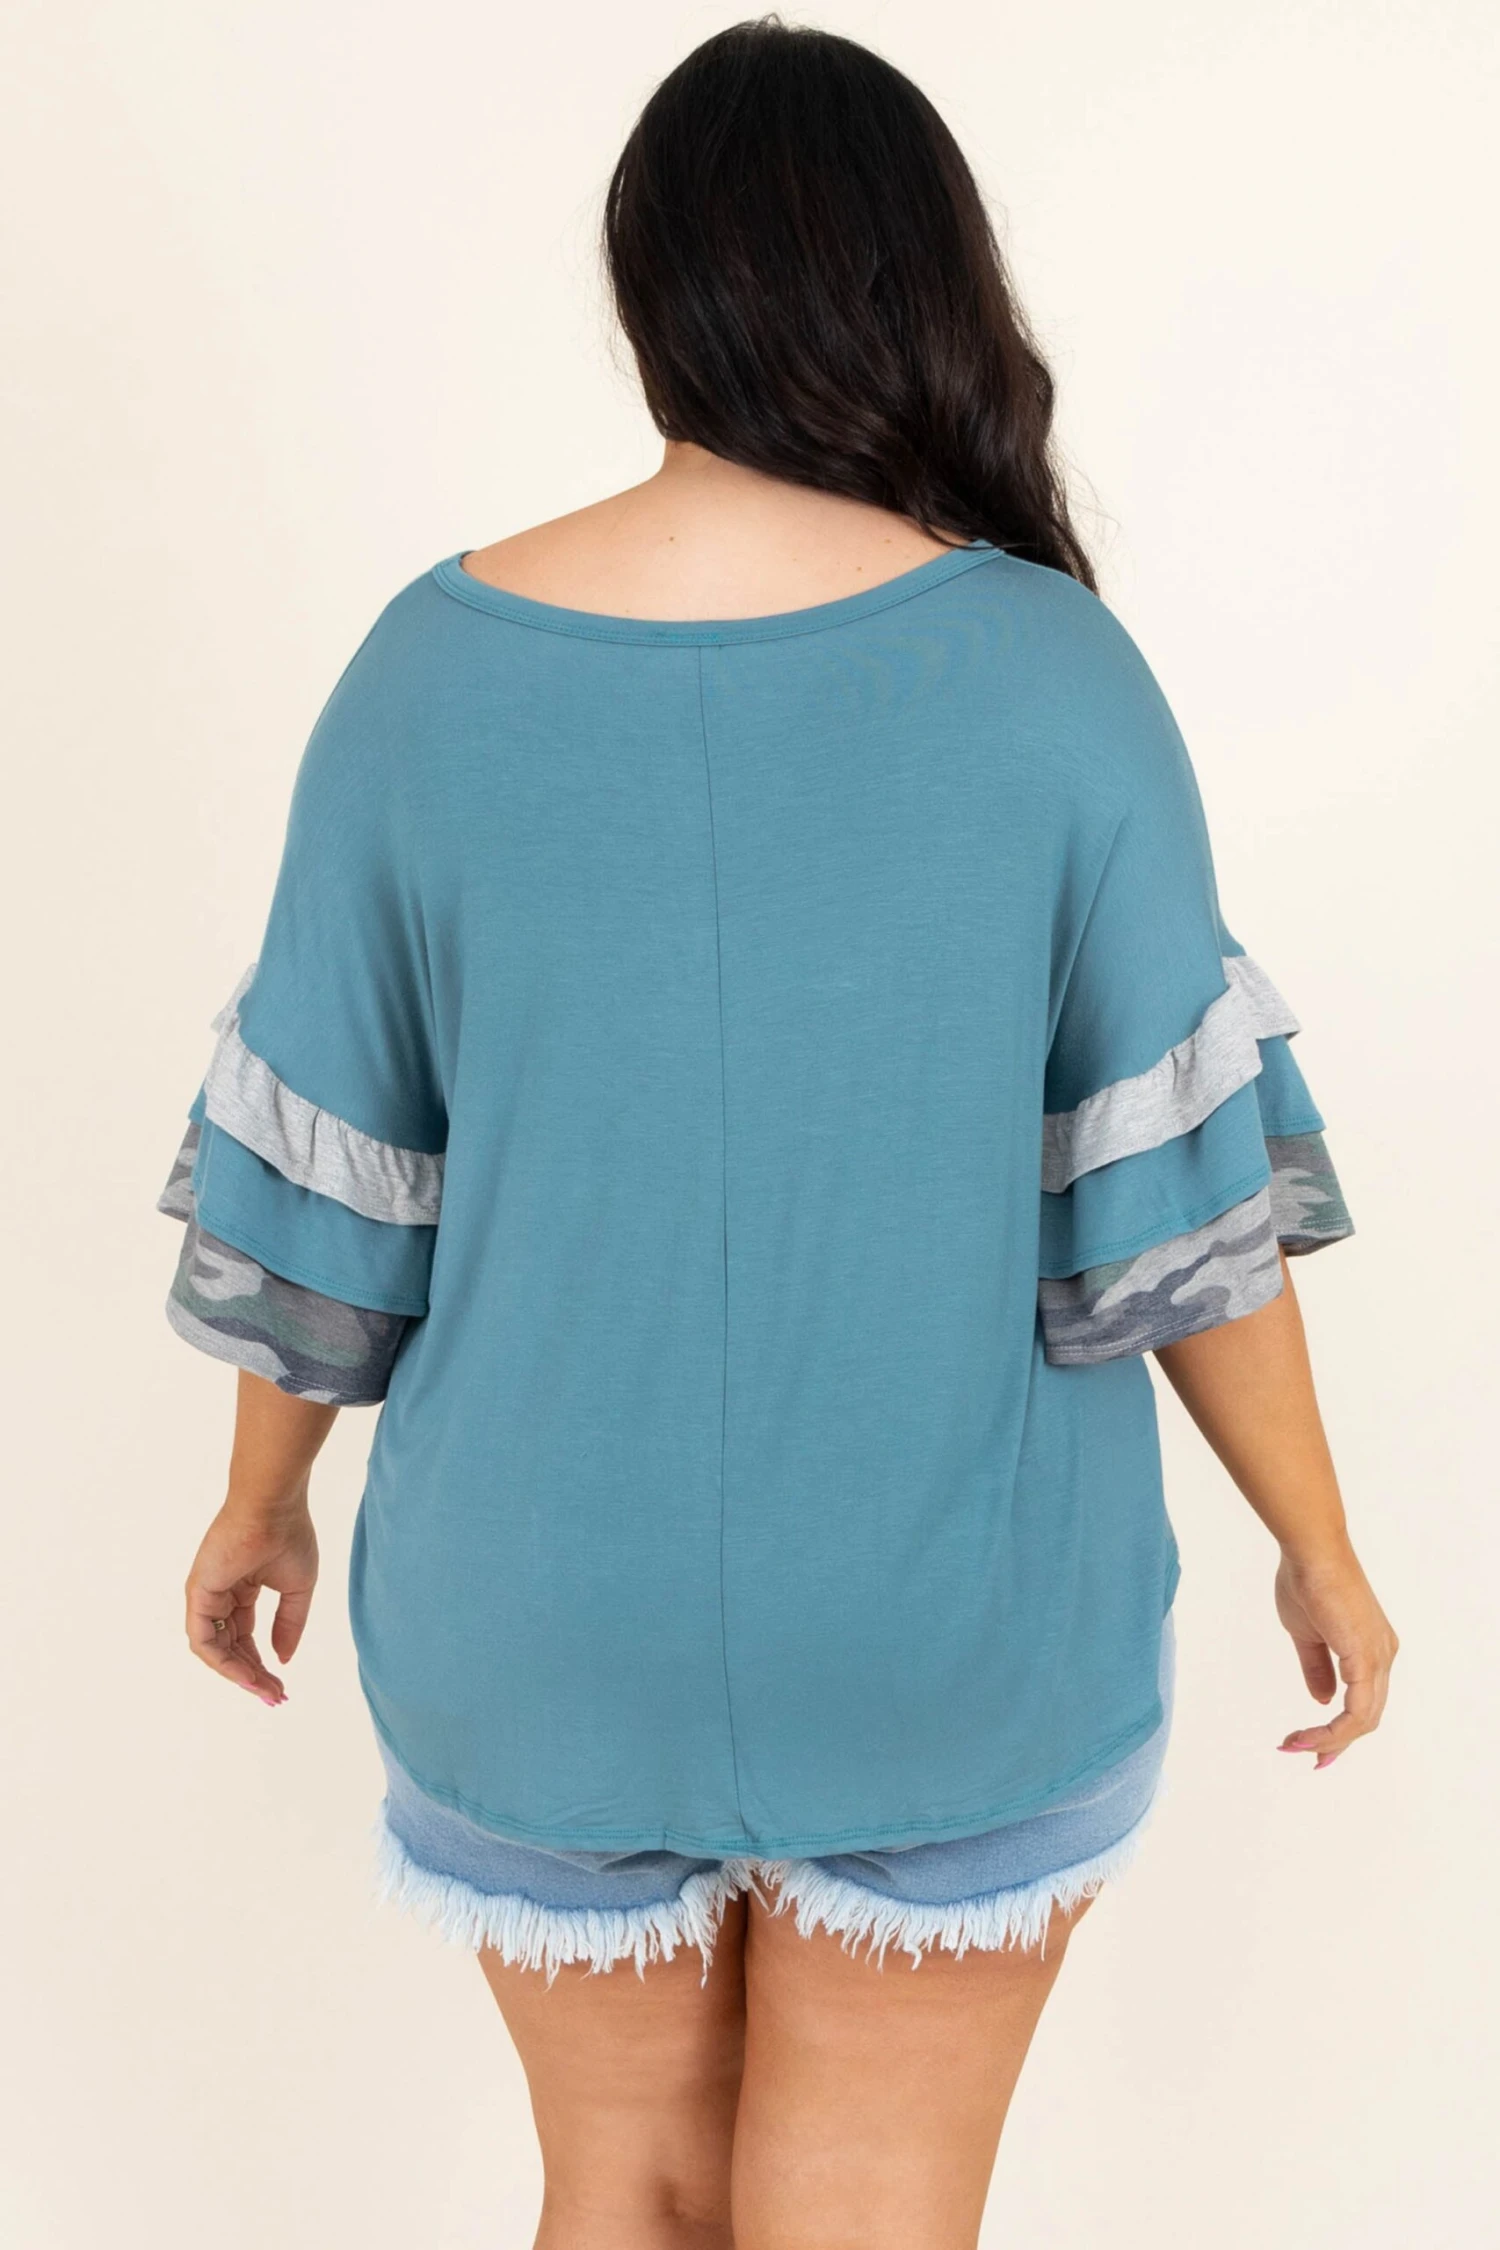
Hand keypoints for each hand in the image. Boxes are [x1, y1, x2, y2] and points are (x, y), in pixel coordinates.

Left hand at [184, 1496, 318, 1706]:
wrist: (274, 1508)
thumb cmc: (288, 1536)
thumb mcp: (298, 1589)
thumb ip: (289, 1624)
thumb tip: (283, 1659)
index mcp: (242, 1588)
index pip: (246, 1636)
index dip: (262, 1663)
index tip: (281, 1686)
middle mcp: (220, 1595)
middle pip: (231, 1647)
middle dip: (252, 1674)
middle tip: (275, 1696)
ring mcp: (206, 1595)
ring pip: (215, 1649)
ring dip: (239, 1674)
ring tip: (264, 1691)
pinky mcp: (198, 1594)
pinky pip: (204, 1640)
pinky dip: (223, 1662)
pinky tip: (247, 1676)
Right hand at [1274, 1541, 1397, 1768]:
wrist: (1311, 1553)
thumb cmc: (1306, 1582)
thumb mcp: (1307, 1634)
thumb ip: (1317, 1668)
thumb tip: (1323, 1700)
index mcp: (1371, 1648)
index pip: (1362, 1701)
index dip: (1338, 1729)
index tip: (1306, 1744)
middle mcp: (1383, 1656)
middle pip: (1367, 1717)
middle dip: (1333, 1743)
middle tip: (1301, 1754)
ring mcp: (1378, 1658)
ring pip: (1364, 1720)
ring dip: (1328, 1740)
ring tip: (1294, 1745)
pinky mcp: (1366, 1659)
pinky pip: (1357, 1711)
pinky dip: (1333, 1731)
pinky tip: (1307, 1736)